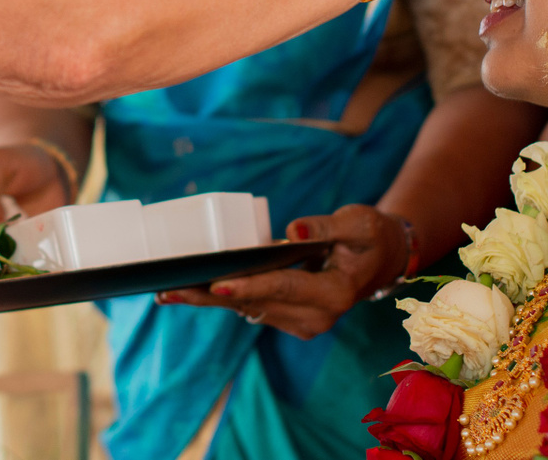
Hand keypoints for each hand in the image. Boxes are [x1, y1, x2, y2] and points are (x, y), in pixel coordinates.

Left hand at [155, 204, 408, 339]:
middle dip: (210, 296)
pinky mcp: (289, 320)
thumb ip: (325, 226)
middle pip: (254, 303)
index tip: (214, 282)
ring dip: (208, 300)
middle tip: (167, 290)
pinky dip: (222, 298)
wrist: (381, 261)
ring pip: (247, 309)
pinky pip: (250, 307)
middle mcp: (316, 318)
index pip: (283, 287)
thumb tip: (292, 229)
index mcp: (334, 294)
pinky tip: (191, 290)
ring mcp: (302, 324)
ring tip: (167, 291)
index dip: (248, 285)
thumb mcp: (357, 222)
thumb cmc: (369, 235)